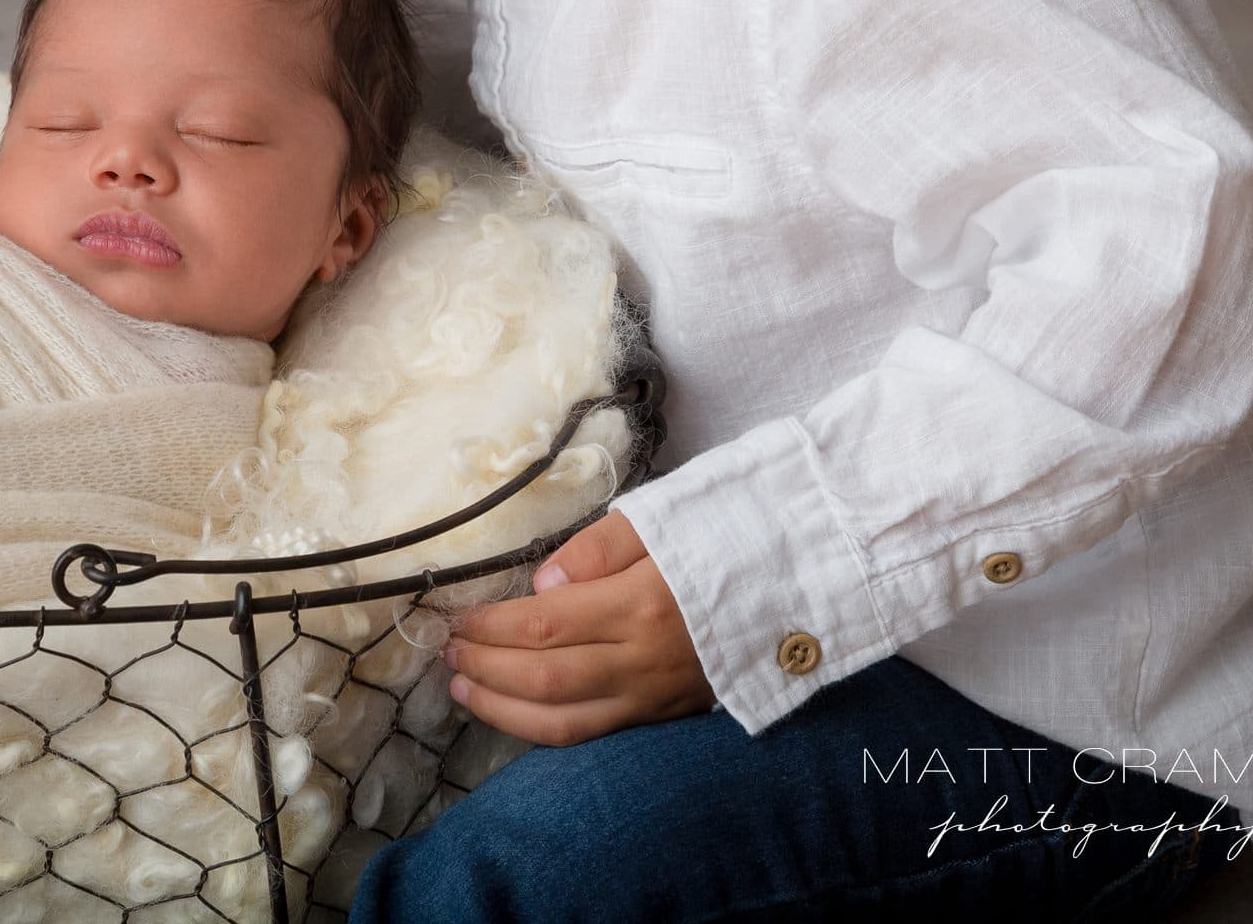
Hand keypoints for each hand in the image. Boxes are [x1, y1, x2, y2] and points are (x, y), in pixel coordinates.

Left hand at [440, 510, 714, 744]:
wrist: (806, 581)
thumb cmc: (729, 535)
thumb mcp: (662, 519)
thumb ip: (595, 550)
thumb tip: (540, 587)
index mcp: (639, 604)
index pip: (541, 624)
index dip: (489, 626)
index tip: (456, 618)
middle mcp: (643, 660)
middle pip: (542, 678)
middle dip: (484, 668)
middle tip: (446, 654)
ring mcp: (655, 695)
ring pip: (564, 720)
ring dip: (503, 709)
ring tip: (464, 689)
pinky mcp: (666, 714)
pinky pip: (595, 733)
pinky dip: (546, 729)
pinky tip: (516, 714)